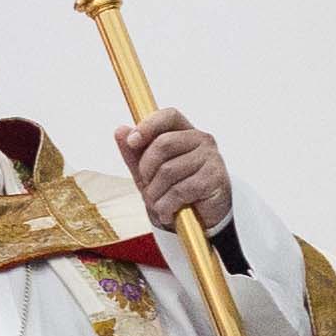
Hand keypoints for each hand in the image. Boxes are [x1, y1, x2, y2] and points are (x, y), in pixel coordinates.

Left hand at [112, 107, 230, 238]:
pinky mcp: (214, 180)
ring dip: (155, 194)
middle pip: (163, 144)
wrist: (201, 220)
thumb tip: (120, 130)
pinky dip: (166, 206)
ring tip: (158, 204)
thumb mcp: (149, 172)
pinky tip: (168, 212)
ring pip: (168, 171)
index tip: (132, 142)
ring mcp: (211, 159)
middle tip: (147, 186)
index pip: (169, 116)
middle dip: (146, 169)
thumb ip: (135, 152)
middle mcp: (202, 140)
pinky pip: (179, 190)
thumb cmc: (176, 190)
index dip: (148, 125)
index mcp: (186, 132)